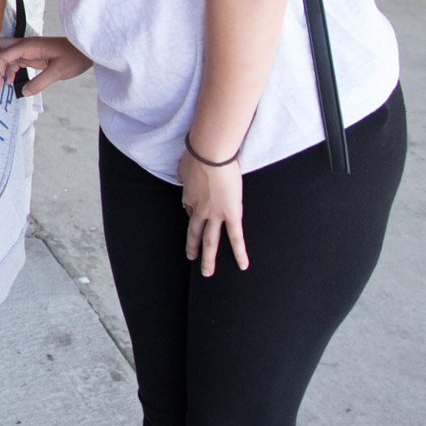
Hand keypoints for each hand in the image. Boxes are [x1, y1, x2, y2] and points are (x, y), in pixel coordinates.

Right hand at [0, 35, 91, 95]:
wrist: (86, 51)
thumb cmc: (75, 56)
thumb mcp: (58, 71)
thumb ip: (40, 82)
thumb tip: (24, 92)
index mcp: (28, 46)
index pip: (3, 55)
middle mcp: (25, 46)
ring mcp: (28, 51)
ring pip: (5, 57)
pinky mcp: (32, 57)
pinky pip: (14, 62)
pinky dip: (8, 71)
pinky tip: (9, 82)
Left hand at [179, 149, 248, 276]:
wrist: (210, 153)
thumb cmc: (198, 154)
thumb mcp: (184, 165)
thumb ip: (184, 174)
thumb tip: (182, 177)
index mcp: (189, 197)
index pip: (190, 211)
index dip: (193, 215)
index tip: (195, 217)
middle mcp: (199, 209)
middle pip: (194, 232)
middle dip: (193, 246)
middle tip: (191, 258)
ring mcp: (214, 214)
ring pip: (210, 241)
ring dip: (208, 258)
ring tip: (207, 272)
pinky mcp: (231, 214)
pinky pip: (236, 238)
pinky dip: (239, 253)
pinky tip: (242, 265)